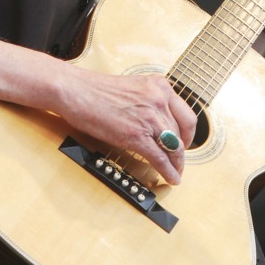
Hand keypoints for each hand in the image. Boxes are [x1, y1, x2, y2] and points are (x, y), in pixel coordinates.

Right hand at [52, 65, 196, 185]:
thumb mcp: (134, 89)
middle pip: (182, 132)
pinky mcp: (136, 135)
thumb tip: (159, 125)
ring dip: (177, 164)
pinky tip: (171, 178)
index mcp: (160, 86)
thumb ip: (150, 103)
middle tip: (179, 161)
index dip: (189, 135)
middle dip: (182, 151)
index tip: (184, 143)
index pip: (187, 115)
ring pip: (174, 147)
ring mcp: (149, 117)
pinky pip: (160, 157)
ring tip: (175, 173)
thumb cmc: (96, 90)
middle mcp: (159, 99)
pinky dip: (168, 171)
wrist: (75, 90)